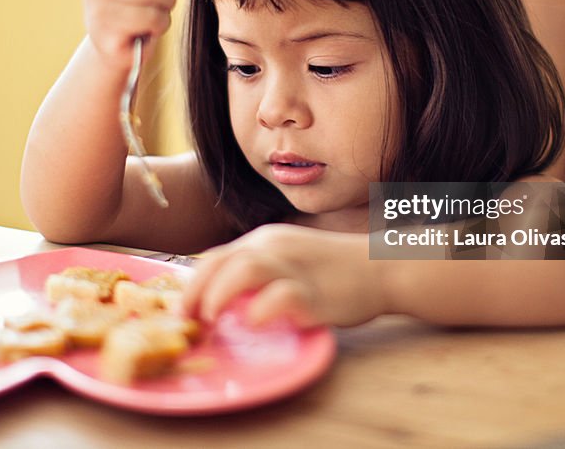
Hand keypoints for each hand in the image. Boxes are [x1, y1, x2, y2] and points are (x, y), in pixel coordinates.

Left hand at [181, 224, 386, 327]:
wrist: (383, 267)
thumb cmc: (333, 271)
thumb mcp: (289, 261)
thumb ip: (258, 273)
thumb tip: (218, 299)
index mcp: (265, 241)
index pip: (215, 257)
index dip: (192, 284)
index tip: (181, 313)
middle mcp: (275, 247)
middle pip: (220, 261)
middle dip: (194, 292)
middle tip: (185, 320)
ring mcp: (295, 268)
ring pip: (244, 269)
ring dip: (219, 294)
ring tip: (213, 319)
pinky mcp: (315, 292)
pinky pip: (281, 296)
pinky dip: (261, 310)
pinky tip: (254, 323)